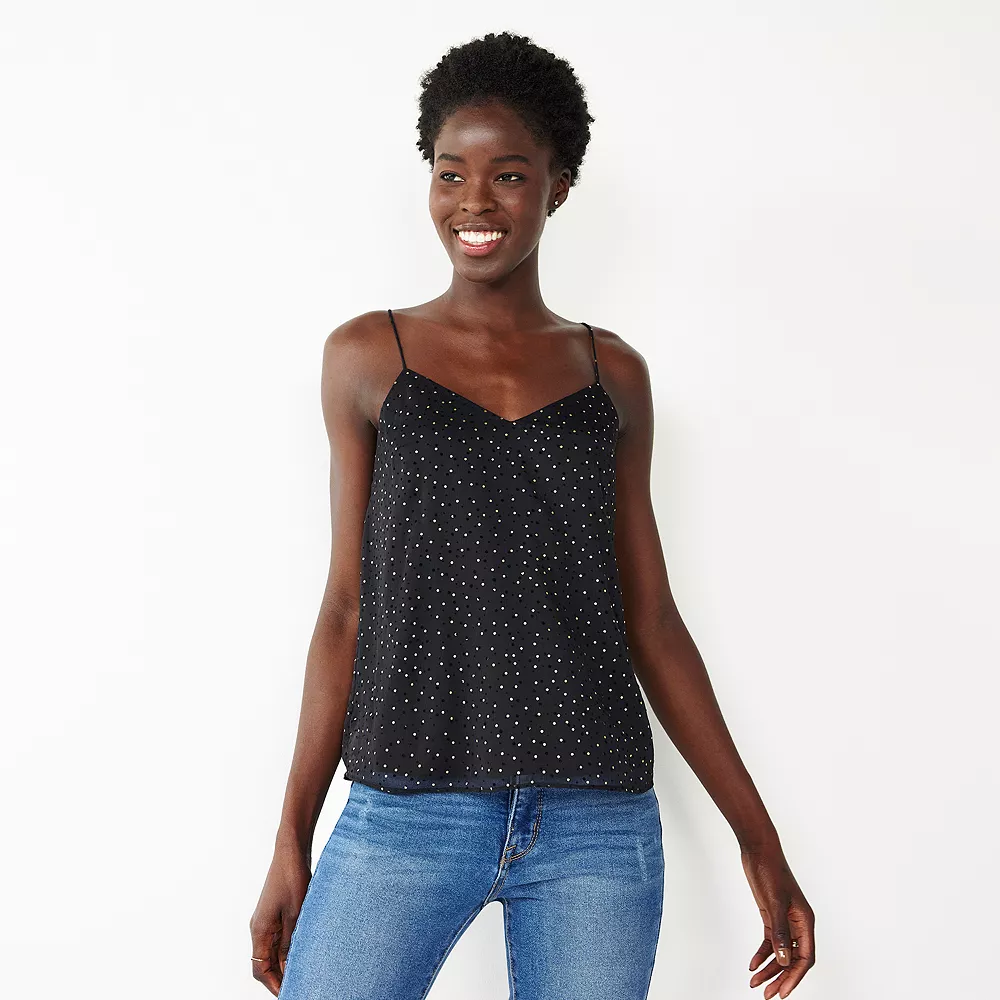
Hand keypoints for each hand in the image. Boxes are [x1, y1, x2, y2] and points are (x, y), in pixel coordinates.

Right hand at [249, 845, 312, 994]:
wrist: (290, 852)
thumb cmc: (292, 878)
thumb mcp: (296, 913)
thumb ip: (290, 940)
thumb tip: (288, 965)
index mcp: (260, 930)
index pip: (260, 968)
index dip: (273, 984)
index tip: (287, 993)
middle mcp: (258, 927)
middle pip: (264, 962)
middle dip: (278, 977)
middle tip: (298, 985)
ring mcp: (265, 920)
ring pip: (271, 951)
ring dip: (283, 963)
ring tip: (302, 971)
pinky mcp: (274, 913)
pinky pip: (276, 938)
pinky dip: (286, 948)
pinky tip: (301, 951)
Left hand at [741, 845, 814, 997]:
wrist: (758, 851)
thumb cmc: (770, 871)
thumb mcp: (774, 902)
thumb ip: (780, 932)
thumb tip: (785, 961)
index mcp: (805, 921)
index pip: (805, 958)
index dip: (794, 977)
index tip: (782, 992)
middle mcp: (798, 924)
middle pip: (793, 959)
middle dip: (780, 978)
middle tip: (767, 995)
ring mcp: (785, 920)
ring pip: (780, 952)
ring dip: (769, 968)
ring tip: (755, 983)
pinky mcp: (772, 916)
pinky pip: (770, 941)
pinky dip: (763, 954)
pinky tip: (753, 965)